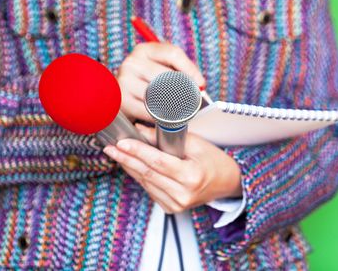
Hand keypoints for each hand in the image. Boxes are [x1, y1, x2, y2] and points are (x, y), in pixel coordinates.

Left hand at [103, 124, 241, 213]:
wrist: (228, 183)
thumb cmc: (213, 160)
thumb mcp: (195, 143)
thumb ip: (166, 137)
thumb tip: (140, 129)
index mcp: (191, 177)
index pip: (157, 162)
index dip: (137, 151)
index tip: (121, 142)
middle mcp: (183, 194)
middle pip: (147, 173)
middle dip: (126, 158)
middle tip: (110, 147)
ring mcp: (176, 204)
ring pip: (145, 182)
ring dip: (129, 167)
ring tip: (116, 153)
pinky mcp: (171, 208)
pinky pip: (150, 189)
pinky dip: (140, 176)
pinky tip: (131, 165)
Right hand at [116, 42, 204, 122]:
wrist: (117, 97)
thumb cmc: (144, 83)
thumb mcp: (158, 68)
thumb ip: (178, 70)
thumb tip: (199, 83)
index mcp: (144, 50)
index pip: (173, 54)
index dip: (190, 69)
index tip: (200, 83)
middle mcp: (132, 62)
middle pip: (168, 76)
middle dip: (184, 91)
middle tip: (192, 101)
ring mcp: (125, 81)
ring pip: (160, 95)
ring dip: (173, 106)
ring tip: (179, 111)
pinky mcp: (122, 101)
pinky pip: (150, 112)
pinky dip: (160, 117)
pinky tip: (163, 117)